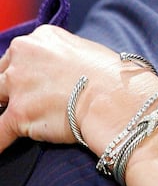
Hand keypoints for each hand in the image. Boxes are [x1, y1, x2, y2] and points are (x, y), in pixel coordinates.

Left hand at [0, 26, 157, 153]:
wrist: (118, 98)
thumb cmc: (115, 78)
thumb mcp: (87, 51)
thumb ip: (65, 59)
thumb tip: (65, 72)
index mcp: (40, 38)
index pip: (19, 56)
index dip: (25, 73)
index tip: (34, 86)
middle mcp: (23, 56)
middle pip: (3, 76)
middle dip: (12, 90)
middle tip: (31, 103)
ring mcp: (18, 85)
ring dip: (7, 110)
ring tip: (21, 121)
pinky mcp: (19, 114)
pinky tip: (2, 147)